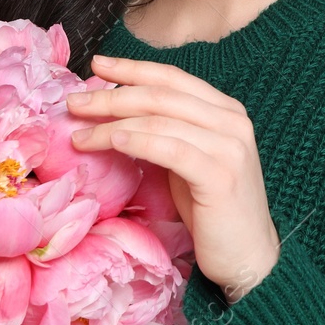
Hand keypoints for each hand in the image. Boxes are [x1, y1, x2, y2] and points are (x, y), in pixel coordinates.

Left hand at [67, 54, 281, 303]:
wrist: (249, 258)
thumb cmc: (211, 211)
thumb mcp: (187, 161)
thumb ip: (164, 133)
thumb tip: (114, 113)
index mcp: (226, 111)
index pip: (173, 78)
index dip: (132, 68)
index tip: (97, 65)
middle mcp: (232, 121)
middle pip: (161, 95)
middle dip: (113, 96)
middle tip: (75, 102)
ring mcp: (230, 146)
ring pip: (160, 119)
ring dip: (112, 122)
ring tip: (79, 132)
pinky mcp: (221, 175)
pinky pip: (170, 149)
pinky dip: (137, 141)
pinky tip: (112, 140)